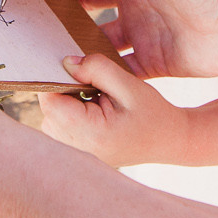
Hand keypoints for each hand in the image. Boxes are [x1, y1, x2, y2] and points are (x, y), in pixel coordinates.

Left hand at [40, 53, 190, 167]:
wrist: (169, 141)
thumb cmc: (153, 113)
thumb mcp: (129, 84)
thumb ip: (97, 69)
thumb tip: (65, 63)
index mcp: (92, 134)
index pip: (50, 102)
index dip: (56, 80)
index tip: (75, 70)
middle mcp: (79, 150)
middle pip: (48, 110)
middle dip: (63, 90)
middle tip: (93, 86)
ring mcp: (77, 155)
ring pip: (51, 118)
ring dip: (67, 102)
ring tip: (95, 99)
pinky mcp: (77, 152)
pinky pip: (59, 127)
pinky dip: (71, 113)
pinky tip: (93, 109)